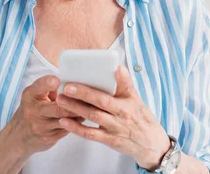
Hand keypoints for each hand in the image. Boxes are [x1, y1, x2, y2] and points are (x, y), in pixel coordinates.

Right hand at [7, 75, 83, 158]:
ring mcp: (40, 126)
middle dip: (75, 103)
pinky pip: (67, 129)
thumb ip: (50, 88)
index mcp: (30, 95)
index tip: (56, 80)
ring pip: (66, 119)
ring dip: (80, 113)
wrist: (19, 137)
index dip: (48, 83)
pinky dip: (78, 123)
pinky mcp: (47, 138)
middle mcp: (33, 111)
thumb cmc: (33, 109)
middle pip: (58, 107)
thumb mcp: (35, 95)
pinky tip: (86, 116)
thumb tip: (72, 79)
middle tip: (90, 96)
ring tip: (93, 106)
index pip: (38, 87)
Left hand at [56, 66, 170, 170]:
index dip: (108, 81)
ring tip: (60, 100)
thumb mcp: (136, 99)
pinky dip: (76, 128)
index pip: (118, 88)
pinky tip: (64, 121)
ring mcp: (115, 127)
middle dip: (83, 93)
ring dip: (75, 108)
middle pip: (101, 102)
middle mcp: (122, 114)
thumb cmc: (140, 117)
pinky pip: (90, 134)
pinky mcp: (109, 140)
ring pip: (93, 116)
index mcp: (128, 102)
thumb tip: (117, 67)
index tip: (94, 73)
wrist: (150, 143)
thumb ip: (125, 84)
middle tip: (66, 87)